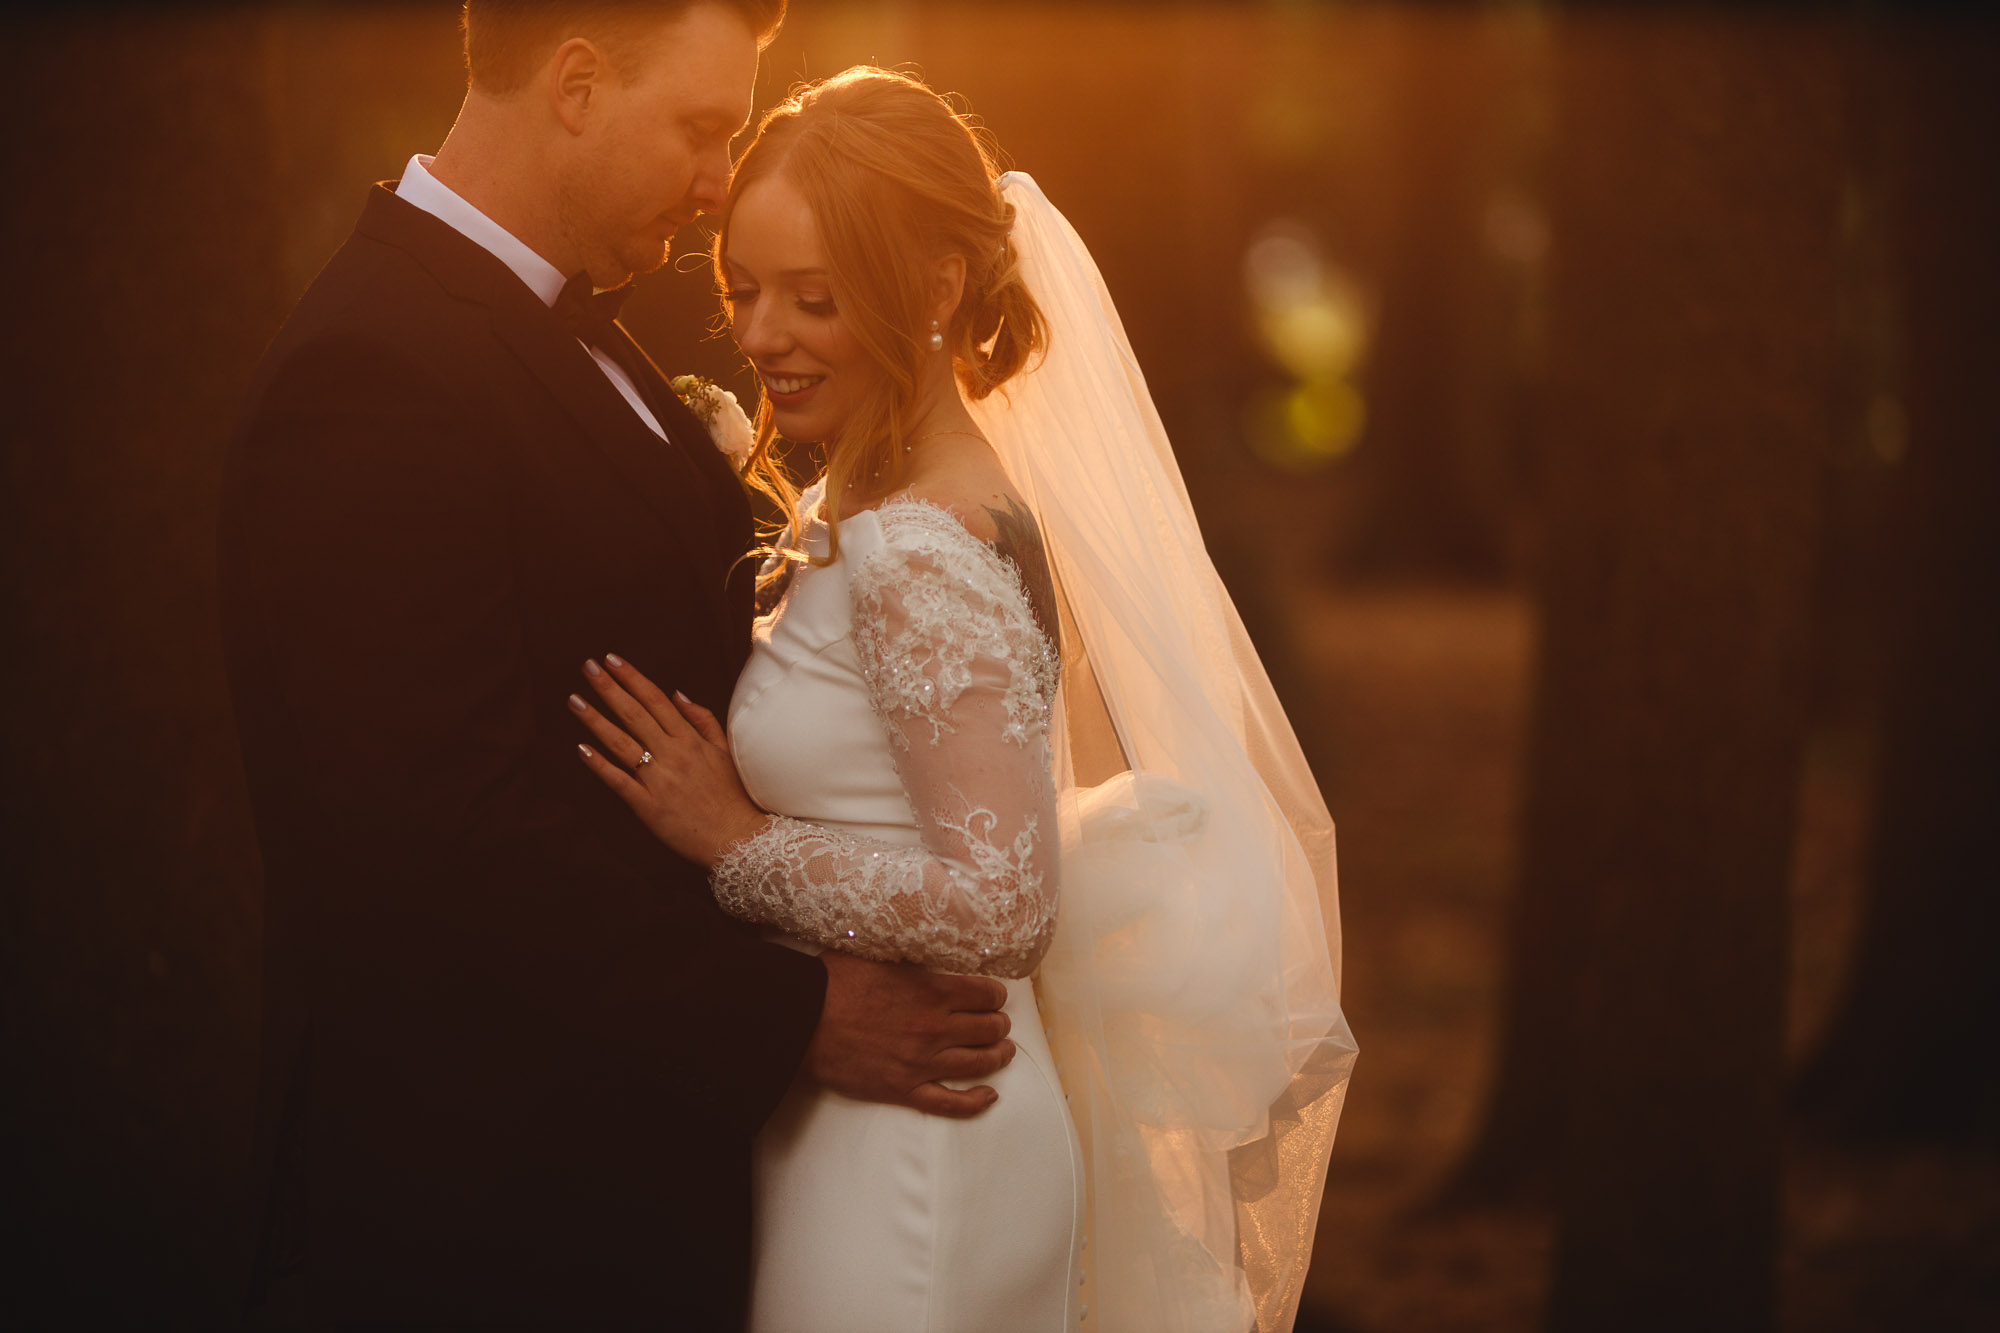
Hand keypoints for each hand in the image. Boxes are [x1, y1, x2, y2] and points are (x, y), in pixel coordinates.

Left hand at [571, 654, 766, 866]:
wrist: (738, 838)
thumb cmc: (733, 795)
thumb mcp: (725, 751)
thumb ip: (702, 720)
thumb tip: (676, 694)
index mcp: (690, 739)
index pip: (655, 700)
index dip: (632, 678)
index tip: (611, 660)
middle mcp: (673, 754)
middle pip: (634, 714)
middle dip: (608, 688)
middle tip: (587, 667)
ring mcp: (659, 779)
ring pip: (621, 742)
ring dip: (595, 720)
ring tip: (574, 700)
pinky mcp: (648, 806)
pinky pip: (619, 781)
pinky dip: (599, 764)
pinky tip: (581, 748)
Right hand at [807, 952, 1015, 1117]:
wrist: (802, 1019)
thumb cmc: (834, 981)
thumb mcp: (878, 952)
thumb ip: (909, 952)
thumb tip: (926, 938)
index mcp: (933, 990)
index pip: (987, 994)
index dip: (995, 994)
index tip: (993, 996)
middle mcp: (936, 1027)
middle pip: (990, 1029)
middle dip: (999, 1024)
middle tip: (997, 1023)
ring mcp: (922, 1062)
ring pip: (980, 1063)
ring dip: (998, 1056)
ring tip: (1003, 1051)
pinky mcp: (905, 1089)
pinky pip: (951, 1102)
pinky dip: (976, 1101)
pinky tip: (990, 1095)